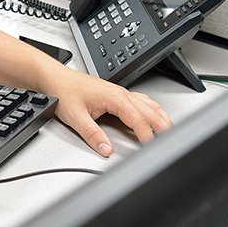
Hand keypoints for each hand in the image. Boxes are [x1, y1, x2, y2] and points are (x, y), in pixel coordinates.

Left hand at [44, 70, 171, 156]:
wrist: (55, 78)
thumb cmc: (64, 92)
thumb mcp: (76, 117)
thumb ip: (92, 135)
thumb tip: (106, 149)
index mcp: (115, 97)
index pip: (138, 119)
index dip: (147, 135)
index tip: (152, 147)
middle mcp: (121, 93)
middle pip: (150, 111)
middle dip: (164, 126)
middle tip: (172, 141)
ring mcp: (120, 92)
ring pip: (149, 105)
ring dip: (161, 118)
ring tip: (170, 132)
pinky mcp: (117, 94)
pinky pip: (141, 101)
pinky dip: (153, 111)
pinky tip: (155, 117)